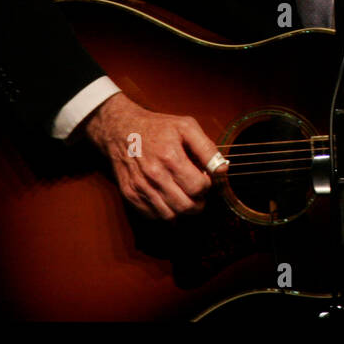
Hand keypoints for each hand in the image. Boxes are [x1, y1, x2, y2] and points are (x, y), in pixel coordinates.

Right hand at [79, 92, 221, 219]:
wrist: (120, 129)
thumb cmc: (157, 127)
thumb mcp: (186, 127)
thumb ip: (207, 148)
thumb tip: (222, 169)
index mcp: (170, 157)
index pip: (198, 187)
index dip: (207, 186)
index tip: (204, 178)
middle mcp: (154, 175)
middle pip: (186, 206)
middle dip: (199, 202)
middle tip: (198, 192)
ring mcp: (140, 187)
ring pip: (170, 216)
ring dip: (183, 210)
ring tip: (185, 196)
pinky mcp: (130, 194)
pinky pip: (153, 216)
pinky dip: (165, 212)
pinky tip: (169, 198)